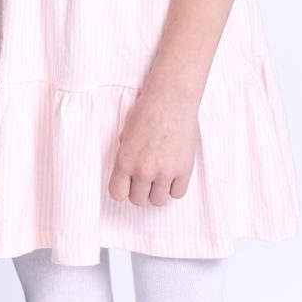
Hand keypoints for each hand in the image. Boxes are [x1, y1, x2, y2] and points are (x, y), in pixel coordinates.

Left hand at [108, 87, 199, 205]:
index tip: (128, 184)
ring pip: (158, 201)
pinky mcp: (184, 171)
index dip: (123, 190)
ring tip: (160, 176)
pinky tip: (174, 174)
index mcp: (124, 160)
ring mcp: (165, 172)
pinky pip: (178, 194)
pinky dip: (175, 187)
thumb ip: (126, 154)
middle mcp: (143, 170)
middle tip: (146, 178)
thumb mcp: (126, 133)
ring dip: (158, 191)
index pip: (117, 194)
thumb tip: (128, 170)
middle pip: (138, 200)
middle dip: (141, 191)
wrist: (172, 99)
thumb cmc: (147, 111)